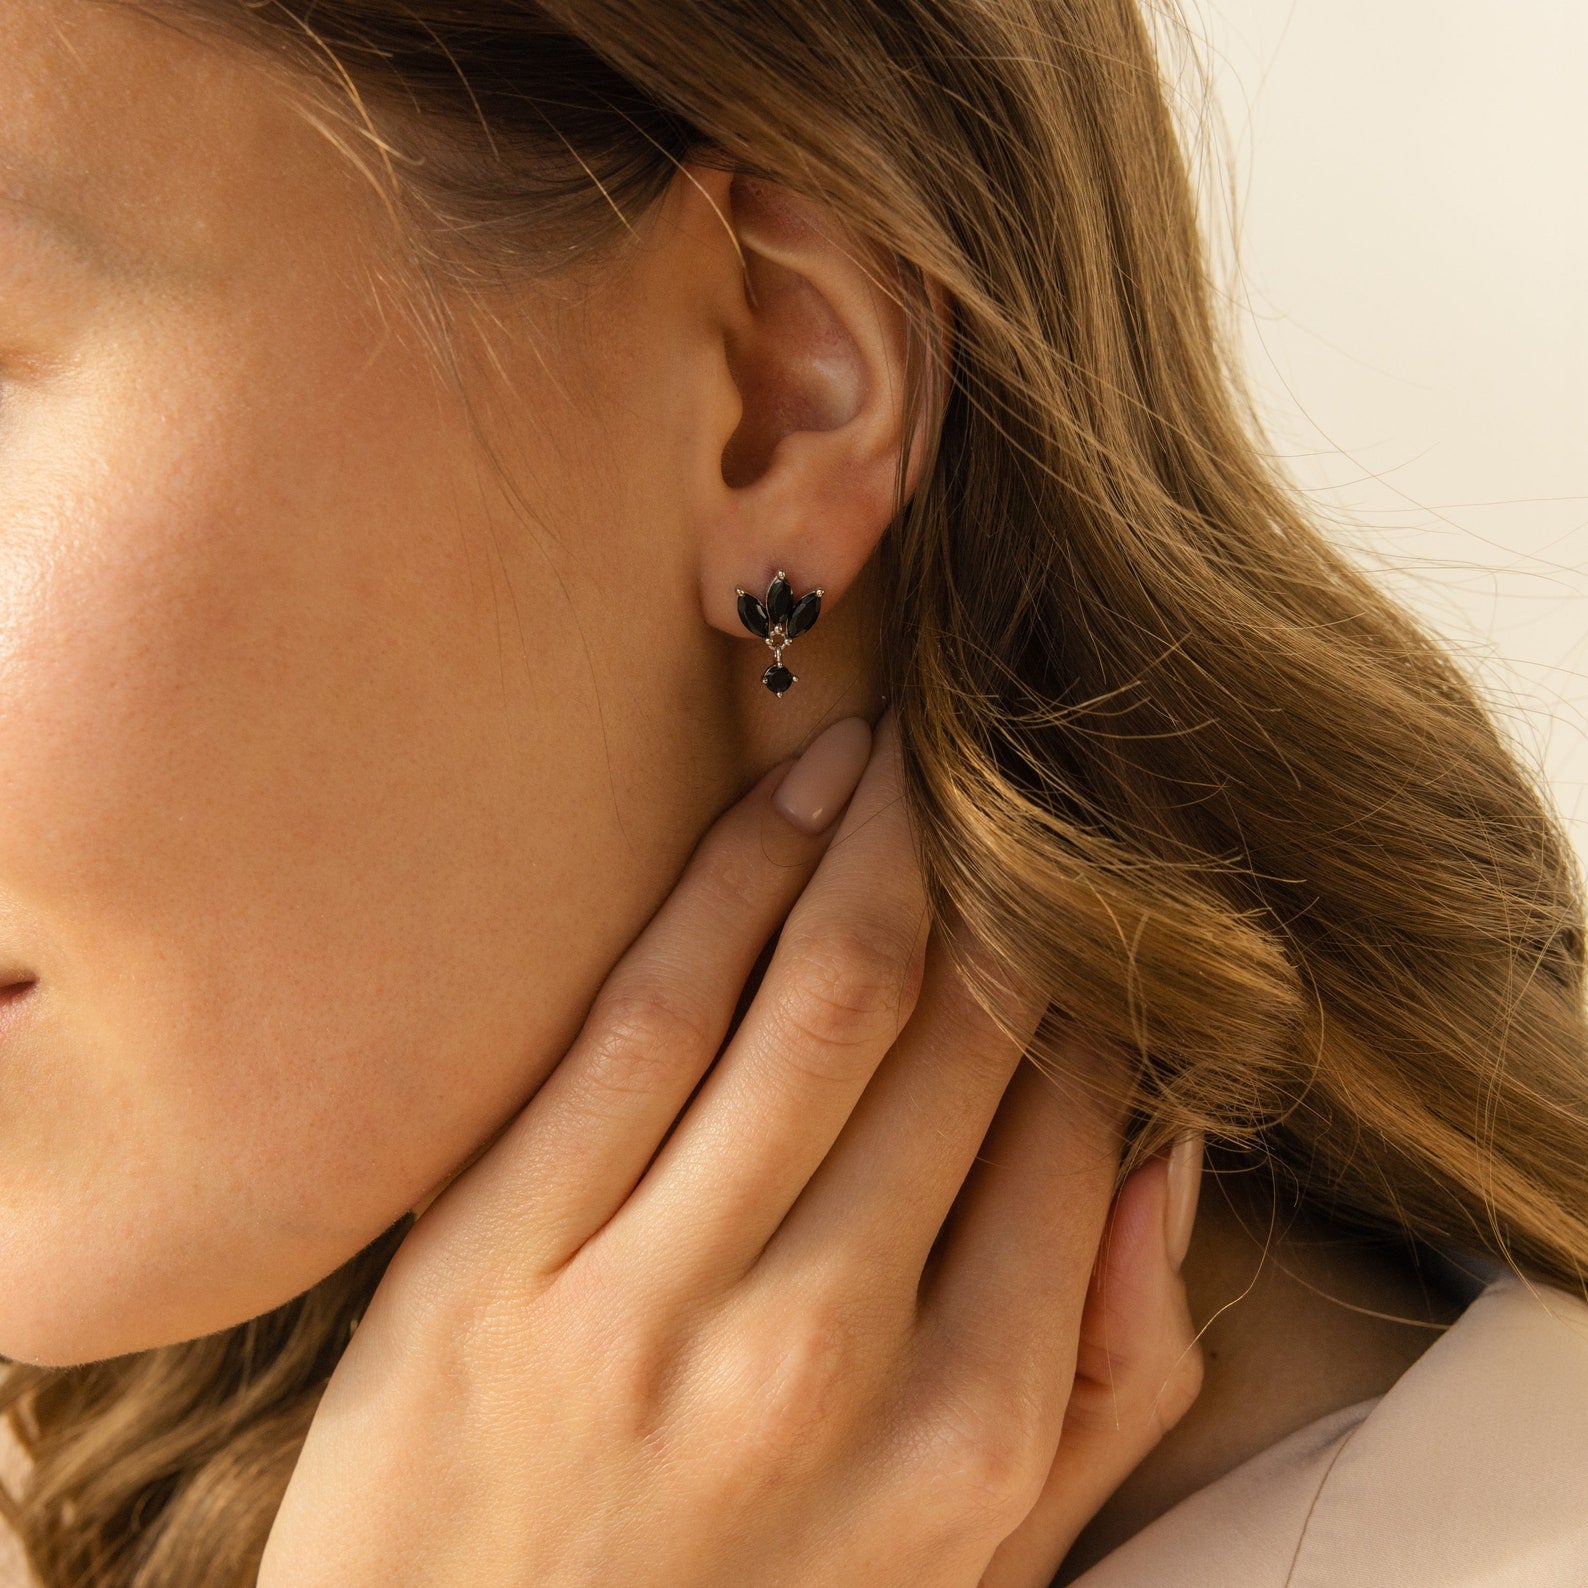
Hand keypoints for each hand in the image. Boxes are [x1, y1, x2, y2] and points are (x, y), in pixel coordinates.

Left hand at [258, 710, 1202, 1586]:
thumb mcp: (974, 1568)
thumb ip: (1111, 1382)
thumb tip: (1163, 1150)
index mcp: (966, 1439)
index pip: (1069, 1130)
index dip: (1086, 982)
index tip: (1077, 895)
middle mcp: (824, 1357)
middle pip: (957, 1038)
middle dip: (996, 876)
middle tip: (998, 773)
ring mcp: (648, 1302)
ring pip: (816, 995)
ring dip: (881, 841)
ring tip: (905, 753)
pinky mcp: (494, 1258)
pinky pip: (649, 1011)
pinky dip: (738, 875)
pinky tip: (792, 794)